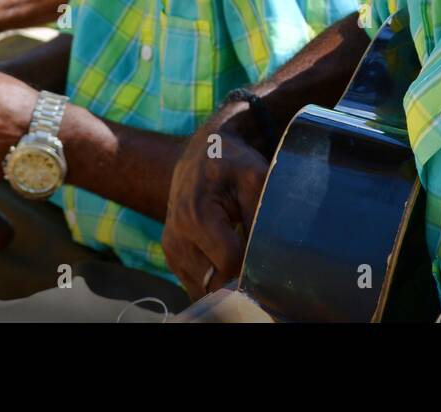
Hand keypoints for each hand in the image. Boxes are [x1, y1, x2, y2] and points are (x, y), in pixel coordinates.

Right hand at [162, 106, 268, 300]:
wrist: (203, 152)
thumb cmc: (233, 163)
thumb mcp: (255, 179)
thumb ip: (261, 218)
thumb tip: (270, 259)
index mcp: (196, 216)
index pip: (230, 264)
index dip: (252, 262)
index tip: (265, 249)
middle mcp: (177, 236)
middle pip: (216, 281)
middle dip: (239, 276)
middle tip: (255, 254)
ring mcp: (171, 248)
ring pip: (205, 288)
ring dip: (225, 280)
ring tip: (238, 252)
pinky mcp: (170, 254)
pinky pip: (195, 285)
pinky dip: (212, 279)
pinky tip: (224, 257)